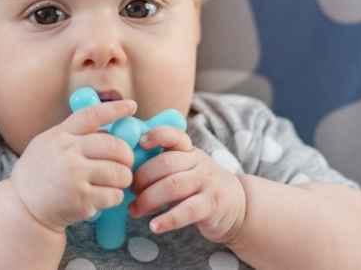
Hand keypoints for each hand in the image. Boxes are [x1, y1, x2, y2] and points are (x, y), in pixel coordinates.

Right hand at [10, 100, 136, 232]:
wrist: (23, 208)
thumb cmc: (40, 175)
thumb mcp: (48, 144)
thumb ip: (73, 135)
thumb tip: (110, 129)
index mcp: (60, 135)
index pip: (91, 115)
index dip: (114, 109)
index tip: (132, 106)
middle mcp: (68, 152)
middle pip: (115, 146)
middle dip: (127, 157)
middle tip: (125, 165)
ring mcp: (75, 176)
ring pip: (119, 173)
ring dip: (123, 180)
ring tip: (114, 184)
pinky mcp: (82, 199)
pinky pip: (114, 195)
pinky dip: (114, 198)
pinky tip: (103, 198)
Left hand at [129, 127, 246, 244]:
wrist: (236, 205)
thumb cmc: (199, 185)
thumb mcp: (185, 167)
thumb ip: (161, 164)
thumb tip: (124, 170)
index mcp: (189, 150)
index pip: (174, 135)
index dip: (157, 135)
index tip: (140, 142)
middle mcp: (199, 162)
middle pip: (166, 164)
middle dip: (142, 178)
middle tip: (129, 192)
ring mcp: (207, 183)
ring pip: (174, 186)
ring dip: (148, 199)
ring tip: (134, 211)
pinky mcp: (212, 205)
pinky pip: (187, 210)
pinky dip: (168, 219)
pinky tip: (154, 226)